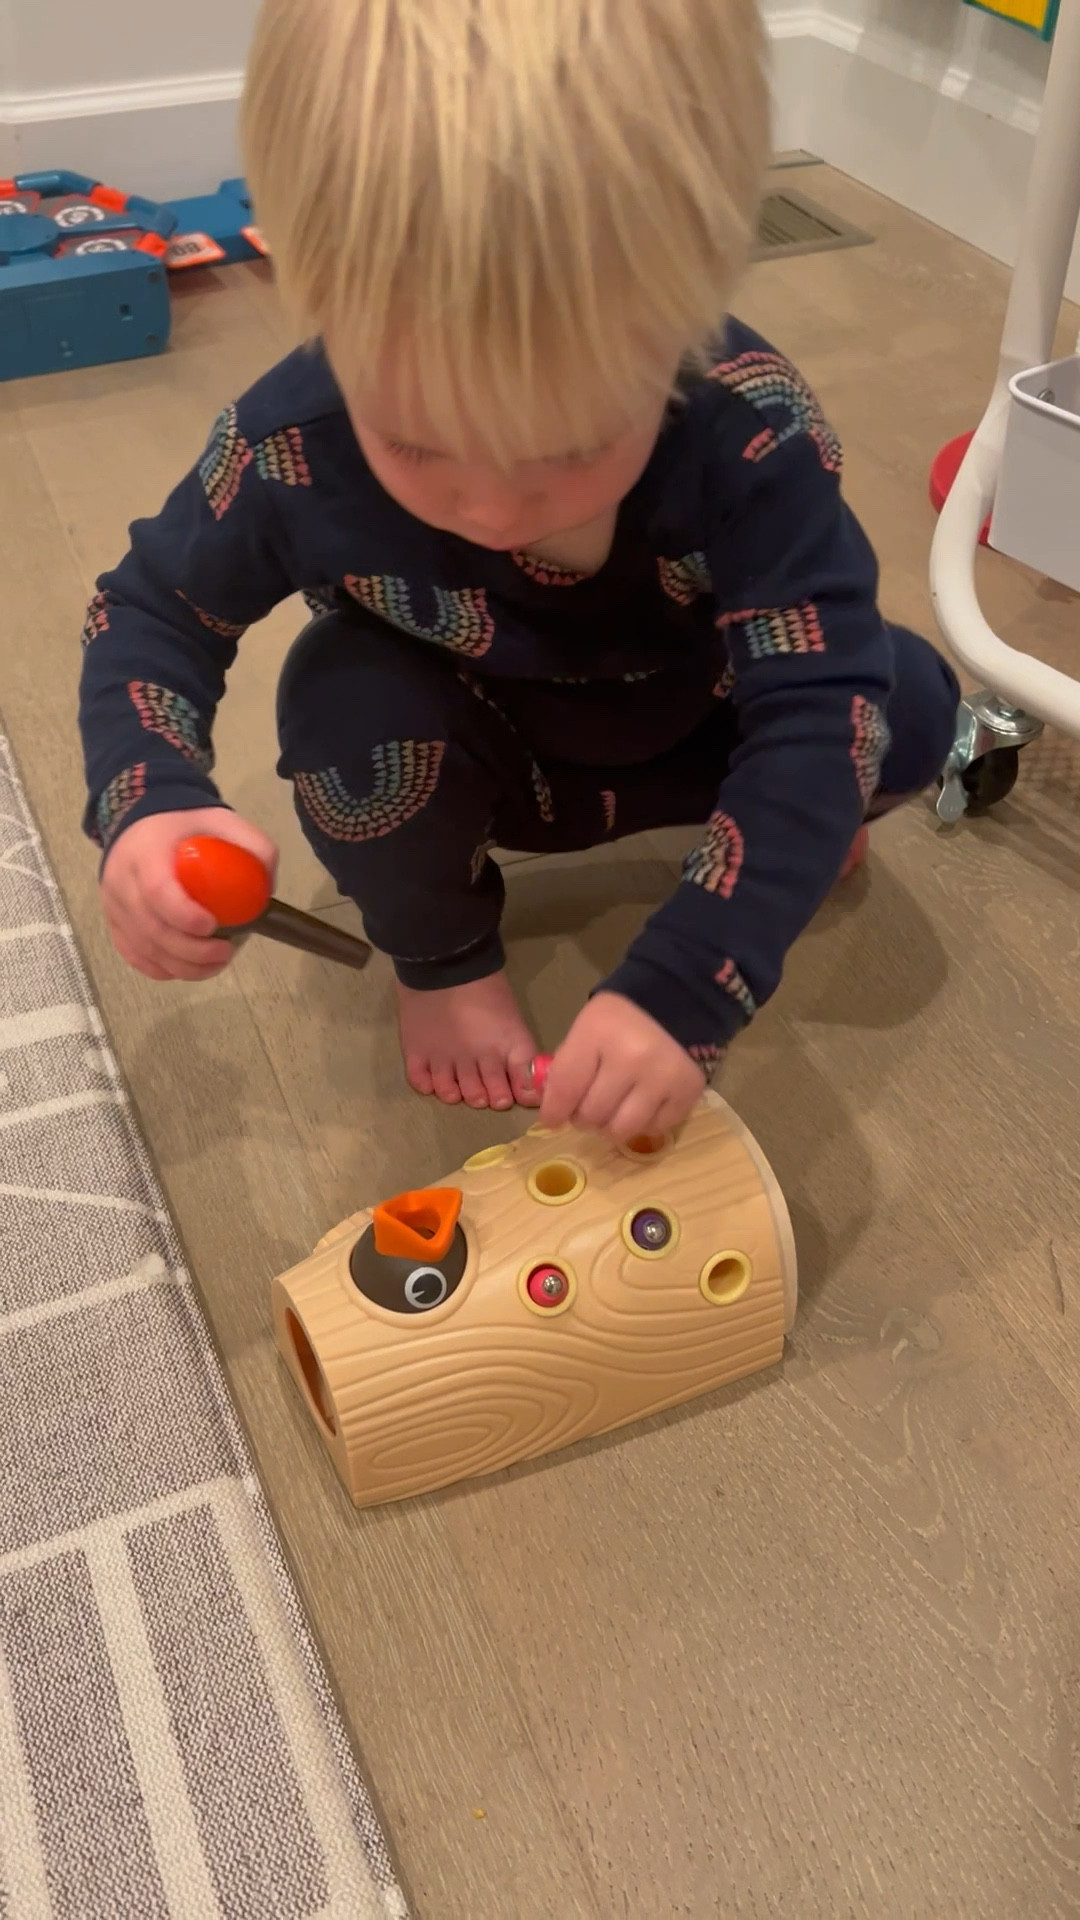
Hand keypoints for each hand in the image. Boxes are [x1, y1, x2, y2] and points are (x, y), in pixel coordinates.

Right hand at [101, 807, 277, 981]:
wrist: (141, 826)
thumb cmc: (184, 826)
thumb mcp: (220, 820)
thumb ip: (250, 844)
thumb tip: (268, 888)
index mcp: (145, 852)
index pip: (156, 890)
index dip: (183, 915)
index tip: (213, 926)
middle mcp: (121, 881)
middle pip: (151, 928)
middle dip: (191, 951)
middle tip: (226, 952)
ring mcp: (113, 906)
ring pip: (144, 949)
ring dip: (182, 966)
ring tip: (216, 963)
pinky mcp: (114, 924)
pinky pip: (135, 957)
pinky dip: (163, 969)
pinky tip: (189, 968)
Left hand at [539, 991, 706, 1139]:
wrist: (678, 1004)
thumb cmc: (622, 1019)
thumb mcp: (586, 1028)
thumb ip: (567, 1066)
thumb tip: (553, 1108)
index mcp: (599, 1033)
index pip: (565, 1088)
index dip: (553, 1111)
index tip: (552, 1119)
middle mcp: (633, 1058)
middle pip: (592, 1115)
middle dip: (583, 1117)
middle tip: (588, 1108)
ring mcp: (663, 1078)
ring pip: (622, 1129)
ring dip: (611, 1126)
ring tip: (612, 1110)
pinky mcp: (687, 1093)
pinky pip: (653, 1128)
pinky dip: (642, 1123)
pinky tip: (641, 1104)